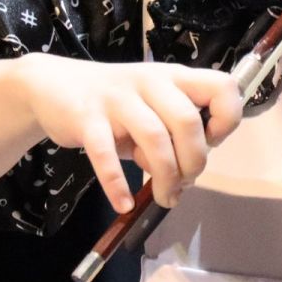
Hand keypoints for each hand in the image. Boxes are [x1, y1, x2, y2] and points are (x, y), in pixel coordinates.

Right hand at [17, 55, 243, 212]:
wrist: (53, 85)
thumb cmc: (114, 103)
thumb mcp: (151, 109)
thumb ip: (172, 135)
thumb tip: (186, 176)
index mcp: (174, 78)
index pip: (222, 87)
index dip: (227, 119)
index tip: (211, 142)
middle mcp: (150, 82)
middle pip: (187, 120)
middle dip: (193, 162)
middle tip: (183, 183)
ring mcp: (116, 97)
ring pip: (153, 137)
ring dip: (164, 176)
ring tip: (163, 197)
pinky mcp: (86, 116)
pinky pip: (105, 153)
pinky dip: (116, 183)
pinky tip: (123, 203)